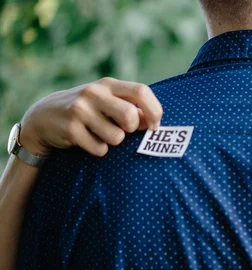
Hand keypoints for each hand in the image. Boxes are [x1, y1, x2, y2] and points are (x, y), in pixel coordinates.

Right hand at [19, 77, 162, 156]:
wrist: (44, 116)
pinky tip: (88, 141)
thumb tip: (153, 123)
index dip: (154, 111)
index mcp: (108, 84)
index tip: (154, 126)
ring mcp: (80, 110)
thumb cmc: (88, 110)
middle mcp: (94, 93)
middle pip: (130, 116)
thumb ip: (131, 108)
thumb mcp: (107, 102)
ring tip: (100, 134)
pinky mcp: (70, 129)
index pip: (141, 91)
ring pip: (116, 137)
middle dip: (132, 129)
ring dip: (113, 142)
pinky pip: (100, 149)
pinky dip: (99, 150)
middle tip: (123, 130)